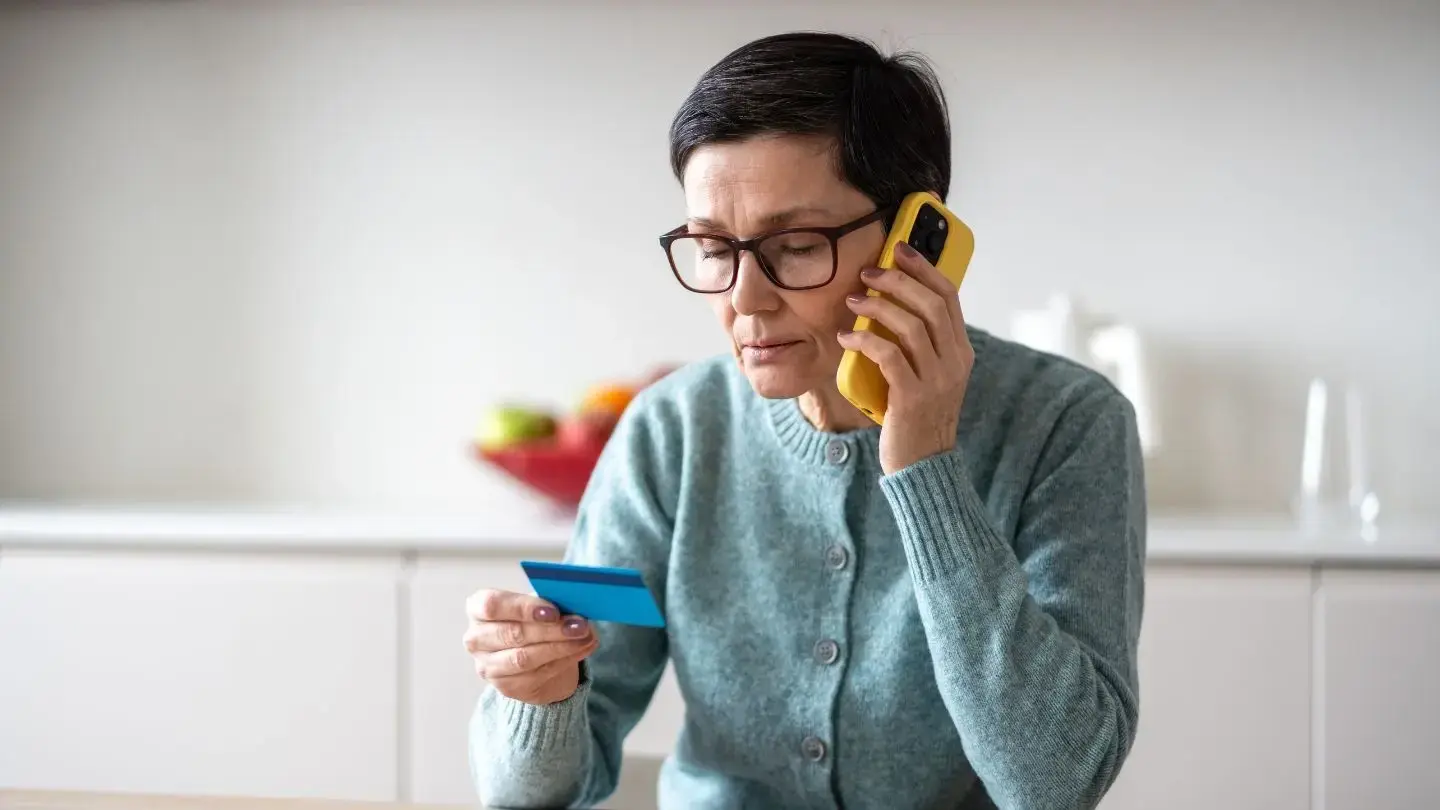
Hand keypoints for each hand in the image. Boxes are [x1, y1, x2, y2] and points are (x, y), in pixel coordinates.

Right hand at [463, 589, 598, 705]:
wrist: (531, 658)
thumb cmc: (532, 622)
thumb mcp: (537, 606)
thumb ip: (549, 601)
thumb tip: (575, 602)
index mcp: (478, 608)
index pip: (492, 605)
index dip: (524, 608)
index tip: (554, 611)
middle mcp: (476, 638)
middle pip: (512, 633)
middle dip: (551, 629)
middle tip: (580, 625)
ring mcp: (487, 665)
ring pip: (524, 657)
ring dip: (560, 647)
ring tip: (585, 638)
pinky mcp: (505, 686)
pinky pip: (537, 674)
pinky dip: (563, 661)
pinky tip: (580, 650)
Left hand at [838, 240, 974, 474]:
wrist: (923, 466)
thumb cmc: (917, 417)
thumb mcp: (929, 376)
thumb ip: (921, 344)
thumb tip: (892, 305)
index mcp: (961, 352)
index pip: (949, 297)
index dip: (924, 267)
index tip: (899, 249)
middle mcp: (955, 362)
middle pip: (931, 304)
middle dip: (897, 281)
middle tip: (868, 273)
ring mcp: (937, 380)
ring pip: (911, 326)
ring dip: (877, 307)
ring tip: (852, 302)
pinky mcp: (913, 398)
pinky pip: (888, 356)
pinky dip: (864, 341)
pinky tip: (846, 339)